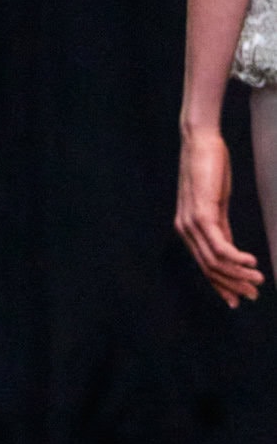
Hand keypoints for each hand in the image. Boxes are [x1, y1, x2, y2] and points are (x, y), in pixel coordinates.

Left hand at [175, 125, 263, 306]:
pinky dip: (236, 258)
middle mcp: (185, 230)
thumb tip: (229, 250)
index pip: (204, 266)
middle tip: (253, 296)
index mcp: (188, 230)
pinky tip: (251, 262)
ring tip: (257, 281)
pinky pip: (219, 246)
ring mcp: (191, 224)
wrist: (200, 143)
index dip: (221, 285)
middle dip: (233, 286)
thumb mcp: (216, 204)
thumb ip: (220, 228)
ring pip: (215, 262)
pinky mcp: (202, 215)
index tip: (238, 300)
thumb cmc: (210, 169)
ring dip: (239, 275)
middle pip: (209, 269)